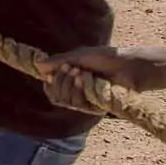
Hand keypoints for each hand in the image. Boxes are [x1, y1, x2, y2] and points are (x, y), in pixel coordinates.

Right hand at [35, 44, 165, 97]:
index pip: (51, 90)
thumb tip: (38, 66)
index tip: (50, 72)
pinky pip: (79, 103)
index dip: (49, 82)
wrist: (128, 65)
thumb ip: (59, 62)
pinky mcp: (95, 108)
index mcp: (71, 82)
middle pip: (55, 96)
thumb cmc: (107, 58)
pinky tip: (88, 78)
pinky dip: (81, 88)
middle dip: (59, 80)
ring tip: (80, 71)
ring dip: (69, 84)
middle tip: (70, 67)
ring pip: (65, 101)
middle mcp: (77, 94)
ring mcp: (86, 102)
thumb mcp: (79, 56)